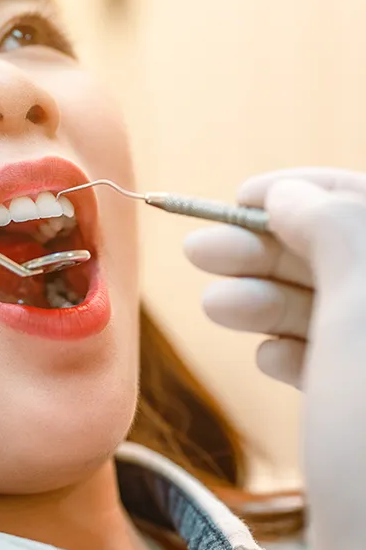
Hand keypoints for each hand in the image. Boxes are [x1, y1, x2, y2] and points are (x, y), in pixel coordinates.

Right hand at [184, 167, 365, 549]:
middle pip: (347, 256)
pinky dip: (290, 348)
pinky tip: (265, 356)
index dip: (309, 191)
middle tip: (199, 250)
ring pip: (332, 309)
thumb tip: (289, 195)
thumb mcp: (362, 311)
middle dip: (269, 250)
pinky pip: (333, 359)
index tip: (242, 195)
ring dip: (266, 301)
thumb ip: (332, 228)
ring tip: (215, 305)